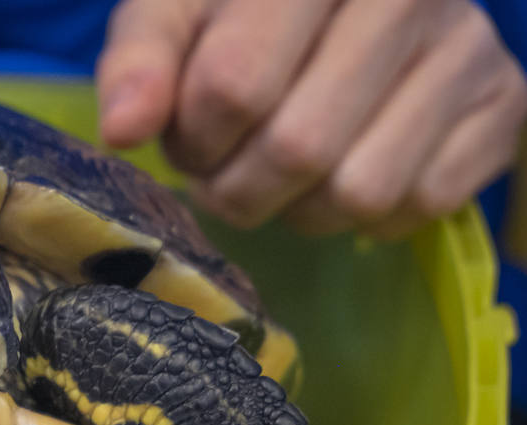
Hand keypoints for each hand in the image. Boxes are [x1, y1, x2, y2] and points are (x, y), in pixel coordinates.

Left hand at [96, 0, 526, 237]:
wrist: (343, 0)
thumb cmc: (242, 10)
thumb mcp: (176, 13)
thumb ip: (140, 63)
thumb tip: (123, 130)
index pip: (235, 85)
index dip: (195, 138)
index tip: (189, 135)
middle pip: (298, 149)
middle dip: (237, 186)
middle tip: (226, 168)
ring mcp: (467, 45)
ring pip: (361, 191)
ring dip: (301, 209)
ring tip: (284, 171)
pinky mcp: (504, 101)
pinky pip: (422, 204)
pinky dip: (370, 216)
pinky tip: (348, 168)